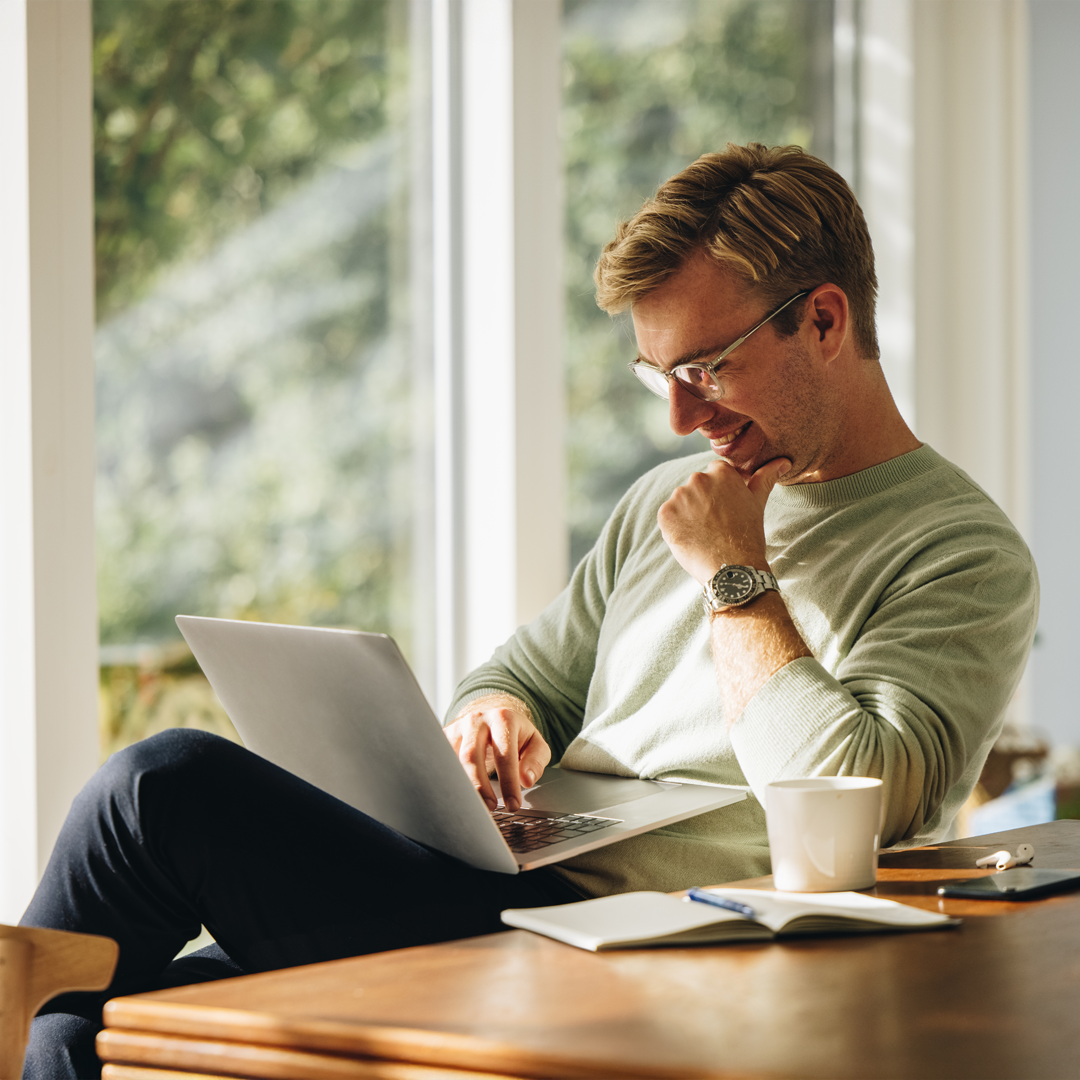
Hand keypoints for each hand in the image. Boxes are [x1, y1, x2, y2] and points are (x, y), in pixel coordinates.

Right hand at [444, 694, 550, 811]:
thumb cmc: (516, 735)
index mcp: (503, 718)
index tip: (513, 805)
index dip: (508, 782)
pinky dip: (448, 781)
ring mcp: (457, 727)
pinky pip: (441, 761)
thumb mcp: (535, 744)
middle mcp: (477, 720)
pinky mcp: (444, 737)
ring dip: (462, 786)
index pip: (504, 754)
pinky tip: (457, 795)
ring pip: (451, 760)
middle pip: (471, 756)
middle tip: (491, 808)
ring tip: (474, 806)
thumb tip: (526, 780)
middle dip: (479, 786)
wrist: (494, 718)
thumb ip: (536, 761)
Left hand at [657, 457, 789, 583]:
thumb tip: (783, 461)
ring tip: (704, 533)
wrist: (732, 569)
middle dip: (703, 502)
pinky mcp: (665, 514)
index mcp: (721, 472)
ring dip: (688, 514)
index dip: (720, 494)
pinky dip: (675, 527)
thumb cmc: (748, 536)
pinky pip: (668, 517)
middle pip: (696, 487)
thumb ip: (766, 477)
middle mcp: (698, 479)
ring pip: (681, 502)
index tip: (726, 510)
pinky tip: (691, 538)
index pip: (715, 474)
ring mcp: (679, 496)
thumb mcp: (757, 502)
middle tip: (716, 525)